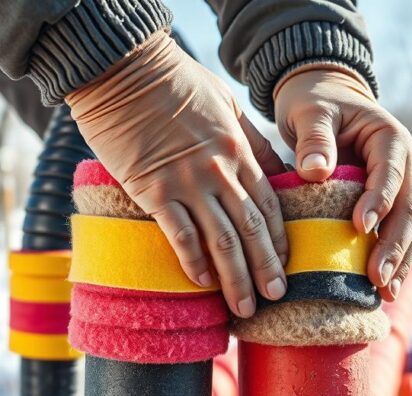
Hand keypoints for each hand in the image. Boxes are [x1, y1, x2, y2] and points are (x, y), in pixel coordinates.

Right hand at [67, 32, 288, 317]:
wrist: (126, 70)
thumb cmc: (174, 81)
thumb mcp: (225, 103)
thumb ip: (250, 138)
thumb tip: (275, 167)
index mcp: (238, 151)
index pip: (268, 205)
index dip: (279, 241)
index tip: (285, 266)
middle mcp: (219, 172)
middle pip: (251, 230)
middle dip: (265, 269)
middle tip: (275, 298)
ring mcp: (187, 183)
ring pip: (221, 241)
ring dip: (235, 278)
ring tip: (244, 307)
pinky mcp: (154, 190)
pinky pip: (180, 234)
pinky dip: (192, 262)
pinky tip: (200, 283)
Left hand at [273, 67, 411, 301]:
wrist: (325, 100)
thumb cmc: (315, 104)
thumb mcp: (310, 111)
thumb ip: (314, 138)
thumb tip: (314, 171)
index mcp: (390, 138)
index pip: (390, 173)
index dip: (379, 201)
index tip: (360, 228)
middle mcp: (407, 163)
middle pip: (410, 207)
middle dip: (395, 244)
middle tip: (376, 276)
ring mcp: (406, 185)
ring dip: (401, 260)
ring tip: (384, 292)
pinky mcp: (395, 202)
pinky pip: (401, 233)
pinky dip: (396, 260)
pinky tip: (384, 289)